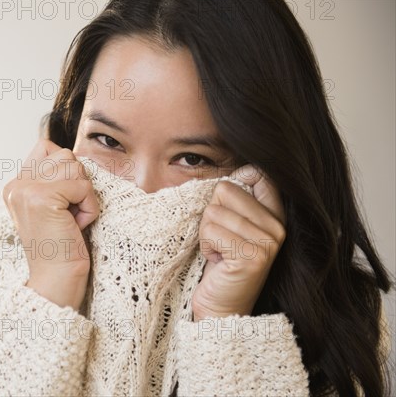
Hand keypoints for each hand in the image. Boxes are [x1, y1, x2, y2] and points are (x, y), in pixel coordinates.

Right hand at [1, 139, 99, 310]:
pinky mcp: (42, 198)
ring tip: (72, 219)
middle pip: (65, 155)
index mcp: (16, 185)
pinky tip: (77, 225)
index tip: (63, 203)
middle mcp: (16, 185)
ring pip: (75, 166)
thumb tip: (75, 155)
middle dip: (77, 183)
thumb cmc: (63, 246)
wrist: (57, 281)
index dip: (66, 170)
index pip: (46, 147)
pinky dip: (89, 207)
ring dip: (84, 195)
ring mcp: (26, 190)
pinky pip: (83, 186)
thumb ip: (53, 179)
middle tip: (68, 214)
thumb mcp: (53, 207)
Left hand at [191, 165, 285, 320]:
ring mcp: (268, 241)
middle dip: (211, 215)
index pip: (257, 173)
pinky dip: (206, 246)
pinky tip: (218, 261)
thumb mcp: (231, 227)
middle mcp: (277, 226)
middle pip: (226, 189)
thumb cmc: (221, 265)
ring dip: (206, 234)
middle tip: (220, 240)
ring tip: (219, 253)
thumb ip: (234, 202)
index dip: (232, 184)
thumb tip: (223, 176)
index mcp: (275, 214)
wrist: (221, 309)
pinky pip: (211, 230)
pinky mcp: (253, 255)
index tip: (226, 209)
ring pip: (214, 211)